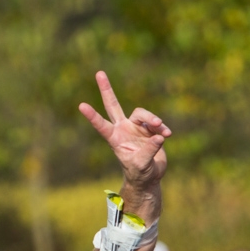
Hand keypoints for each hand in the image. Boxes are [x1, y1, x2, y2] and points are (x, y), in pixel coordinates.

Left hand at [78, 71, 169, 189]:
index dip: (93, 116)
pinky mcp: (149, 129)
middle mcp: (123, 129)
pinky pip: (156, 122)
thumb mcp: (142, 165)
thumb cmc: (139, 173)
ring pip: (142, 113)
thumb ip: (149, 150)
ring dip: (153, 119)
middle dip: (107, 90)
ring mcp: (135, 127)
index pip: (101, 126)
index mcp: (115, 139)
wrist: (148, 177)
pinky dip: (162, 128)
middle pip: (113, 105)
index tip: (81, 106)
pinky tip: (167, 135)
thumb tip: (159, 136)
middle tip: (99, 73)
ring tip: (161, 127)